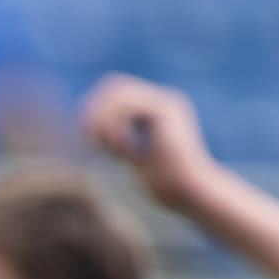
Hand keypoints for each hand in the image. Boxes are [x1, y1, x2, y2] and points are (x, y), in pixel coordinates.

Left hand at [78, 74, 219, 210]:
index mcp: (159, 112)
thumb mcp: (136, 160)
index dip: (96, 110)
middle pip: (115, 85)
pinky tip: (119, 147)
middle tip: (88, 138)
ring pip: (119, 92)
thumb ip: (122, 144)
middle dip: (94, 110)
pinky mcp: (165, 110)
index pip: (119, 94)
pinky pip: (128, 106)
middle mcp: (164, 102)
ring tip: (104, 146)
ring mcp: (166, 103)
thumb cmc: (167, 185)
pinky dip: (114, 124)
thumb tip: (100, 136)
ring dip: (102, 118)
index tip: (89, 138)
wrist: (190, 193)